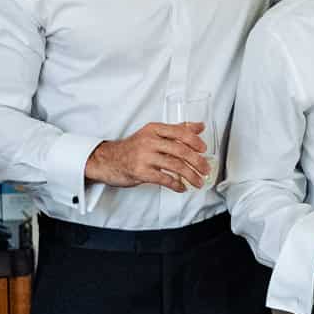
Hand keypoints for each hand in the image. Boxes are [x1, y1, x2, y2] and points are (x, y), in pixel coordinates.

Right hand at [85, 121, 209, 191]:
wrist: (108, 160)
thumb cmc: (133, 147)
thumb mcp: (153, 134)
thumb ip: (177, 130)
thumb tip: (200, 126)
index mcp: (154, 129)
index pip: (180, 132)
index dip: (195, 141)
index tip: (204, 149)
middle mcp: (149, 141)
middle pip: (180, 150)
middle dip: (197, 162)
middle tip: (206, 169)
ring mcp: (144, 157)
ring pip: (175, 166)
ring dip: (190, 175)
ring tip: (198, 182)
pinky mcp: (140, 172)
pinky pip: (164, 179)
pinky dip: (176, 184)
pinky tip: (182, 187)